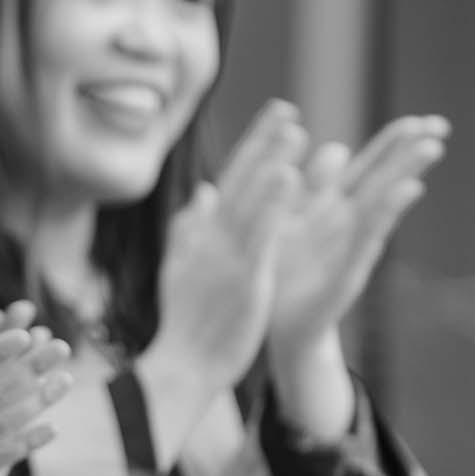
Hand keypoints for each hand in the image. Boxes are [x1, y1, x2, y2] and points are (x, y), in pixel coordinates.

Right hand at [146, 100, 308, 399]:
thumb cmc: (186, 322)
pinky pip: (261, 231)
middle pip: (240, 180)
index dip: (254, 148)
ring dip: (271, 160)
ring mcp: (227, 254)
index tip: (277, 118)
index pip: (231, 181)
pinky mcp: (243, 275)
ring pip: (251, 198)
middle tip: (286, 109)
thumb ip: (192, 227)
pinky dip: (273, 201)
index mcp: (204, 235)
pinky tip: (289, 176)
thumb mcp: (183, 267)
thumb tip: (204, 191)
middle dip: (264, 142)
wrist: (181, 366)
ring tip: (293, 129)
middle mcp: (212, 237)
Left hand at [264, 114, 446, 362]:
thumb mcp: (294, 221)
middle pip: (382, 180)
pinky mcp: (344, 274)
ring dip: (404, 174)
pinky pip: (366, 239)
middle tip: (443, 124)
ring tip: (432, 147)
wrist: (277, 330)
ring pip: (380, 204)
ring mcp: (350, 249)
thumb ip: (312, 186)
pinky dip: (385, 214)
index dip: (392, 144)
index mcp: (333, 210)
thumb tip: (336, 145)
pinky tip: (407, 191)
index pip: (368, 169)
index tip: (420, 120)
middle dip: (409, 153)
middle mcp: (348, 226)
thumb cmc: (285, 273)